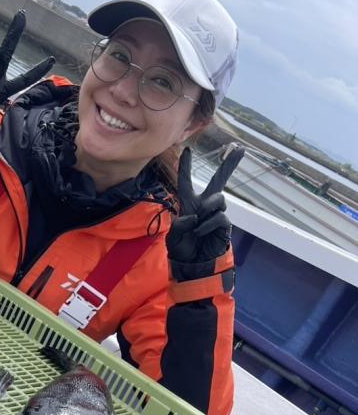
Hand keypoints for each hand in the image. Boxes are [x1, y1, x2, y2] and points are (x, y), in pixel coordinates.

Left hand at [166, 145, 244, 266]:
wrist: (193, 265)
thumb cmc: (182, 249)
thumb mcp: (173, 237)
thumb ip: (179, 225)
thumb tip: (194, 216)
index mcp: (188, 204)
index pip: (186, 182)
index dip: (186, 167)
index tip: (187, 150)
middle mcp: (204, 206)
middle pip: (218, 180)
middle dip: (230, 165)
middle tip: (241, 149)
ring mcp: (215, 214)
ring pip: (218, 199)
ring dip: (207, 208)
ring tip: (197, 222)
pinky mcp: (224, 225)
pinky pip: (219, 216)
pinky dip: (208, 224)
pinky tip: (200, 231)